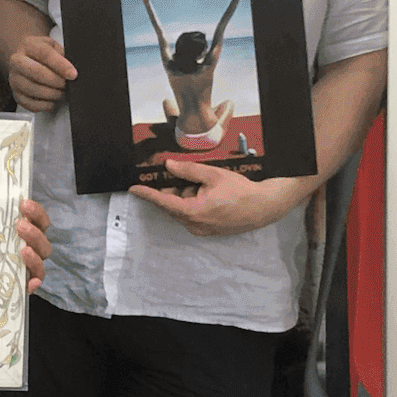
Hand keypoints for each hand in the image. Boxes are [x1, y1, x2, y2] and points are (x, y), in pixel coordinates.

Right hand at [7, 35, 75, 112]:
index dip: (61, 65)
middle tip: (66, 84)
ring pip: (32, 89)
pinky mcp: (15, 92)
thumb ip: (61, 56)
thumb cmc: (41, 53)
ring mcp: (14, 78)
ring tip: (60, 93)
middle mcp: (17, 61)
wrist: (24, 57)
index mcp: (28, 45)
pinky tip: (51, 101)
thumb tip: (71, 71)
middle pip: (36, 72)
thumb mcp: (52, 46)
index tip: (73, 74)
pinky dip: (42, 105)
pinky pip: (28, 102)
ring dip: (50, 94)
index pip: (44, 54)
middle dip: (55, 81)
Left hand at [16, 198, 48, 293]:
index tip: (24, 204)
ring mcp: (31, 267)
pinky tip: (31, 281)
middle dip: (34, 231)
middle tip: (19, 225)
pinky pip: (35, 284)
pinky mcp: (26, 284)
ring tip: (23, 250)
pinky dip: (34, 282)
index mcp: (27, 233)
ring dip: (35, 254)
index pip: (39, 220)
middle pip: (43, 240)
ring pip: (41, 260)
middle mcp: (33, 249)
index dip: (36, 212)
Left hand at [129, 160, 308, 237]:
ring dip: (186, 196)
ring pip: (182, 210)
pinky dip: (193, 202)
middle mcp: (194, 225)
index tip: (133, 189)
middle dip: (173, 190)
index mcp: (193, 211)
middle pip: (172, 206)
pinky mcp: (208, 230)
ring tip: (203, 184)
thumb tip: (169, 166)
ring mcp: (201, 230)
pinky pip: (192, 215)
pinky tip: (207, 192)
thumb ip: (188, 170)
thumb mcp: (213, 175)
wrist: (262, 207)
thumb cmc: (240, 191)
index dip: (147, 194)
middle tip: (177, 174)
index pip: (163, 202)